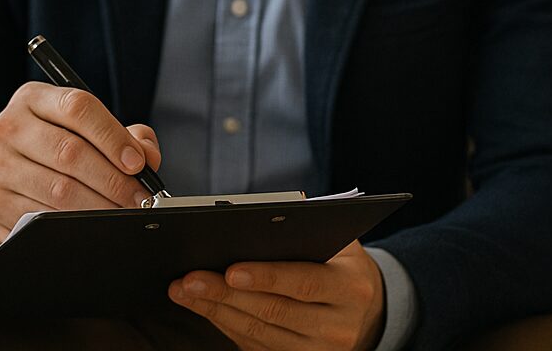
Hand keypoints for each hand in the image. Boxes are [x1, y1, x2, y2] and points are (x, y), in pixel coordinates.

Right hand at [0, 81, 161, 253]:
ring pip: (59, 190)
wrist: (12, 172)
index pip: (77, 108)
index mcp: (33, 98)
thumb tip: (148, 156)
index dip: (113, 136)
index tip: (138, 163)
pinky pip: (43, 218)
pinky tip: (93, 227)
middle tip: (141, 199)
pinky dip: (74, 226)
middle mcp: (9, 127)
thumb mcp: (85, 129)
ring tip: (125, 215)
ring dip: (100, 207)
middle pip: (69, 152)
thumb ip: (123, 136)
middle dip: (114, 180)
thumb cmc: (59, 146)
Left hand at [167, 240, 385, 349]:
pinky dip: (225, 324)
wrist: (366, 311)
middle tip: (189, 278)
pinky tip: (203, 306)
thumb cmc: (340, 264)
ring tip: (184, 289)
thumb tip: (253, 215)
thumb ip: (304, 228)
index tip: (230, 270)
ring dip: (215, 310)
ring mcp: (318, 349)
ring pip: (259, 332)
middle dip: (225, 294)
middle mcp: (337, 325)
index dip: (266, 277)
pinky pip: (255, 345)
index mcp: (350, 288)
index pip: (304, 283)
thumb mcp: (337, 242)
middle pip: (274, 311)